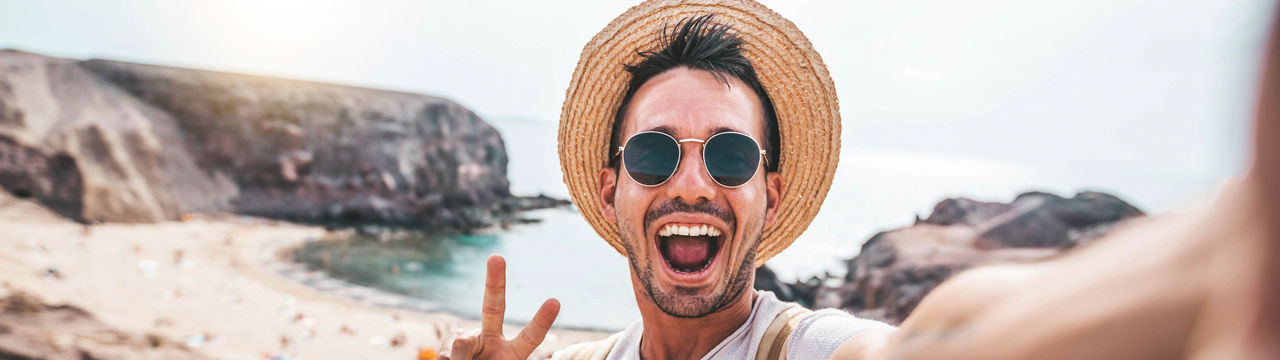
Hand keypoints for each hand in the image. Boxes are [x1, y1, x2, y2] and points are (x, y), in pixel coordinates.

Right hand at [443, 254, 560, 359]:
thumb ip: (473, 359)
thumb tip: (455, 349)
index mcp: (513, 353)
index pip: (530, 337)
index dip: (541, 321)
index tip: (555, 301)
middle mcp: (493, 340)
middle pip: (494, 308)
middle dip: (494, 283)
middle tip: (496, 257)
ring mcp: (471, 340)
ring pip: (462, 344)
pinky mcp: (451, 343)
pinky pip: (445, 354)